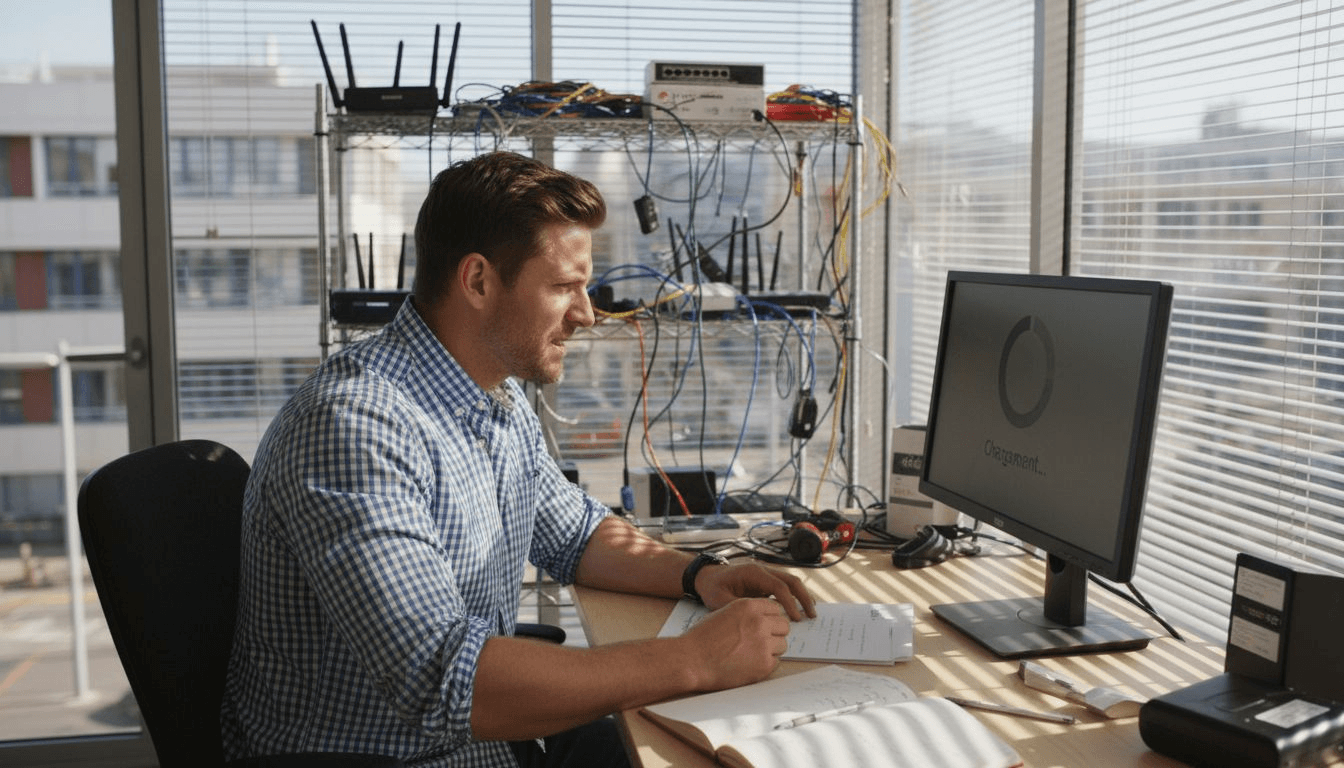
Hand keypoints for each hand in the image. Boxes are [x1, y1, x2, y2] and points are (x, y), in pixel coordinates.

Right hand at [680, 598, 790, 689]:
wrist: (691, 660)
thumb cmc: (702, 638)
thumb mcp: (725, 613)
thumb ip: (747, 614)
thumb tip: (765, 620)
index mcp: (749, 606)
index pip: (776, 609)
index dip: (770, 618)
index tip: (764, 626)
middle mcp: (759, 622)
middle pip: (784, 625)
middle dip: (774, 633)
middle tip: (760, 642)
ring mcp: (764, 644)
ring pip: (782, 645)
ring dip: (771, 650)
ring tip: (751, 654)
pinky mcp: (764, 664)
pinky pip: (776, 662)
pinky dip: (766, 665)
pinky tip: (749, 664)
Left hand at [696, 561, 816, 620]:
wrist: (705, 576)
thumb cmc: (712, 587)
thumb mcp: (720, 601)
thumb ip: (740, 608)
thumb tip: (761, 618)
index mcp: (753, 572)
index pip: (778, 586)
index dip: (789, 603)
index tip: (795, 618)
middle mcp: (762, 570)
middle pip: (791, 580)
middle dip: (803, 597)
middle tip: (812, 615)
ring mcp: (765, 574)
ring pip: (790, 582)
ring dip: (802, 596)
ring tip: (810, 613)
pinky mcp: (765, 581)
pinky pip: (784, 586)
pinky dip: (794, 597)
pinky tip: (799, 609)